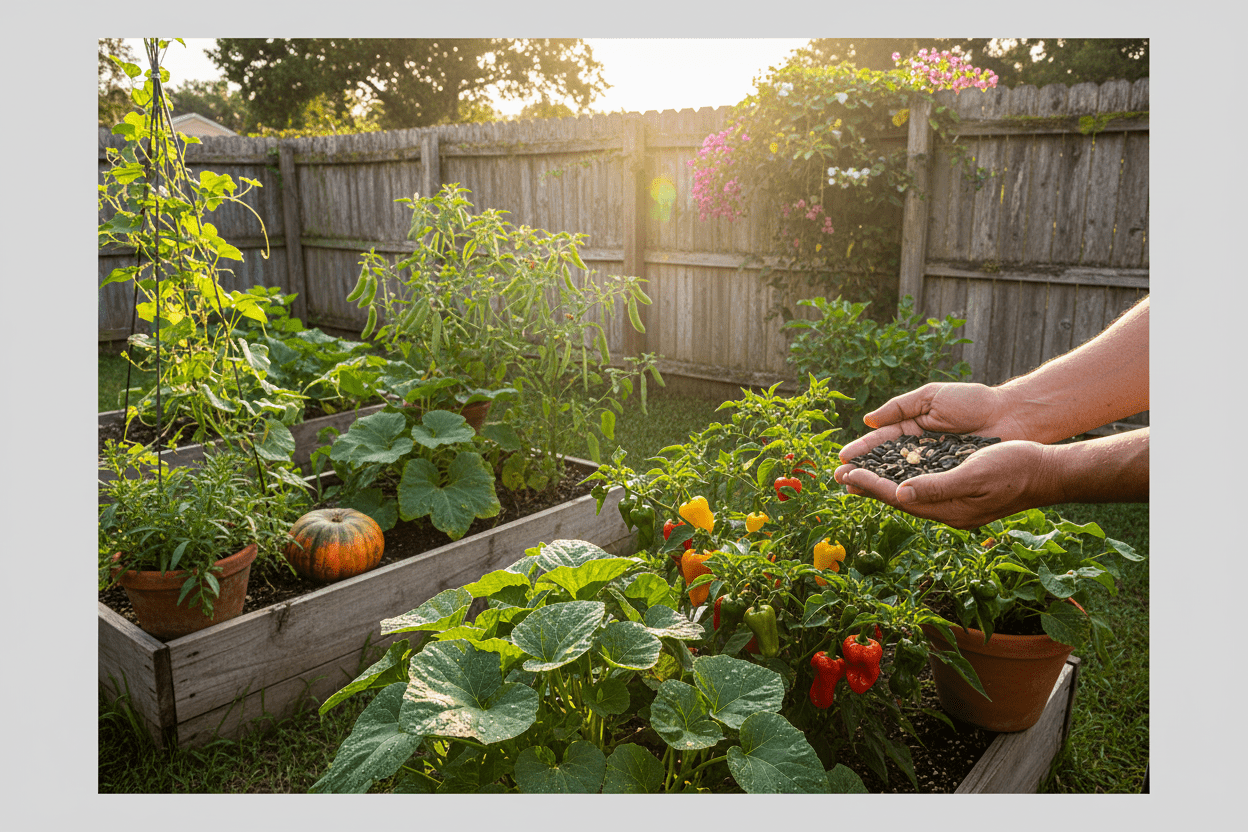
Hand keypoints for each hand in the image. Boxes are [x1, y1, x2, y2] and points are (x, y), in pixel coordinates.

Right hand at [835, 382, 1028, 473]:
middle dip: (863, 471)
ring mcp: (935, 466)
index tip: (843, 457)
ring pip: (902, 478)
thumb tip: (869, 420)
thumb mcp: (933, 397)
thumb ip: (901, 407)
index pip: (882, 441)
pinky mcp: (951, 479)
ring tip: (855, 490)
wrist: (1013, 416)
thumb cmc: (974, 402)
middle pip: (886, 463)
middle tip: (840, 478)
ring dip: (878, 485)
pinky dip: (907, 492)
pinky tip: (890, 497)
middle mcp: (921, 450)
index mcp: (913, 427)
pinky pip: (925, 487)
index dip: (863, 449)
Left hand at [835, 440, 1057, 529]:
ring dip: (882, 482)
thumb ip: (937, 486)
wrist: (1047, 471)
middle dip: (868, 486)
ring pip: (909, 492)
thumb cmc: (1015, 468)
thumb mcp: (974, 474)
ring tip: (855, 474)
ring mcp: (955, 503)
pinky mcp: (961, 490)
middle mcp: (947, 511)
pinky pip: (923, 486)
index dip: (871, 485)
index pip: (899, 498)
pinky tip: (892, 471)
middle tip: (838, 474)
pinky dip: (903, 477)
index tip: (847, 472)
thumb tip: (900, 494)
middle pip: (898, 498)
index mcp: (948, 511)